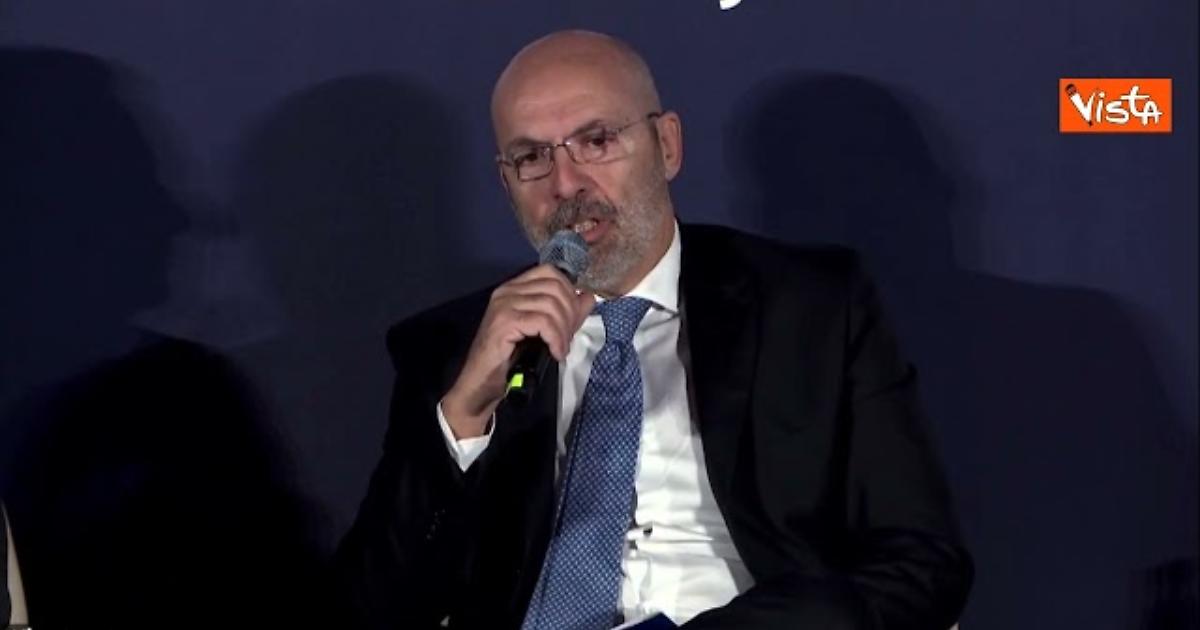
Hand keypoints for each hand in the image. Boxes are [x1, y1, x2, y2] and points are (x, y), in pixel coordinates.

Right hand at [441, 264, 593, 437]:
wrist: (483, 383)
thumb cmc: (511, 359)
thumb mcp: (544, 331)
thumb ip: (567, 313)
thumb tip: (588, 297)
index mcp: (515, 288)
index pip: (550, 272)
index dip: (568, 293)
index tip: (572, 319)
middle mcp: (507, 290)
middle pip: (554, 287)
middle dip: (570, 314)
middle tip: (567, 339)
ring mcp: (503, 304)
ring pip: (550, 305)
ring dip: (563, 330)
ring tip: (560, 349)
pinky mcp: (504, 321)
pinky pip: (542, 322)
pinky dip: (555, 338)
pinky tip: (554, 352)